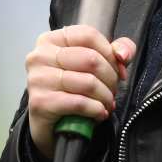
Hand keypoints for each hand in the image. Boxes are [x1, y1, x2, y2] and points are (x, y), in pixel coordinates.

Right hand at [24, 24, 135, 159]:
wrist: (49, 126)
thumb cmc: (71, 91)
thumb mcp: (94, 65)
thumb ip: (116, 50)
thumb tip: (123, 54)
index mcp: (51, 40)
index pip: (88, 35)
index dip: (110, 53)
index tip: (119, 71)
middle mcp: (40, 55)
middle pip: (91, 59)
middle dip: (110, 79)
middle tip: (112, 92)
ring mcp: (38, 78)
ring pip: (88, 82)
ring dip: (105, 97)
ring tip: (106, 104)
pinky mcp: (40, 102)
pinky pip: (79, 103)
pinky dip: (96, 110)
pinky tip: (98, 114)